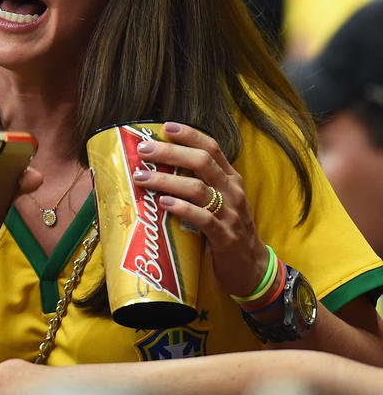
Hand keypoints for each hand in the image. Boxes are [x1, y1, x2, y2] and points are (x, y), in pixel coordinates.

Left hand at [133, 122, 267, 296]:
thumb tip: (158, 167)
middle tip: (144, 150)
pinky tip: (163, 203)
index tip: (165, 127)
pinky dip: (181, 208)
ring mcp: (230, 214)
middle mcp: (232, 191)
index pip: (211, 148)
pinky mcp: (225, 236)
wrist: (252, 267)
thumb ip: (197, 183)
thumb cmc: (227, 229)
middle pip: (202, 162)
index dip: (189, 135)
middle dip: (170, 153)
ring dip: (166, 181)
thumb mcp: (218, 200)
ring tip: (142, 177)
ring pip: (198, 189)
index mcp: (230, 178)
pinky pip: (202, 218)